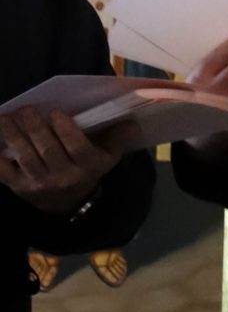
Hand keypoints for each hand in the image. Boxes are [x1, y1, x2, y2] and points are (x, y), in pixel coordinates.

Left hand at [0, 108, 117, 212]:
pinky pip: (4, 172)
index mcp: (88, 167)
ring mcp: (39, 183)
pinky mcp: (18, 186)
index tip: (56, 112)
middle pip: (48, 150)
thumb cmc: (88, 169)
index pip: (77, 148)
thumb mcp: (108, 157)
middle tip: (27, 109)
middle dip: (35, 128)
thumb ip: (117, 138)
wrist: (67, 202)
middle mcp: (63, 176)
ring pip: (25, 157)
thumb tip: (131, 121)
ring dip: (13, 136)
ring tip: (6, 117)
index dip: (66, 131)